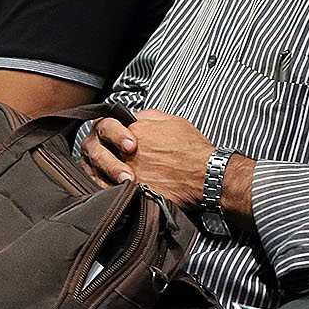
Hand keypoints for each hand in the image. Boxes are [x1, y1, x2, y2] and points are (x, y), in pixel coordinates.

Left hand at [81, 109, 211, 209]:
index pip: (108, 126)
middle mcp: (127, 152)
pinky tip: (119, 191)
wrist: (207, 175)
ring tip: (117, 176)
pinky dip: (114, 191)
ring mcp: (130, 172)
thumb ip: (147, 116)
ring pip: (103, 172)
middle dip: (105, 155)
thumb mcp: (172, 121)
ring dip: (105, 174)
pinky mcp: (135, 192)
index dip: (112, 133)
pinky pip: (114, 191)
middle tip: (116, 160)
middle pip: (102, 150)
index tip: (120, 141)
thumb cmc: (193, 149)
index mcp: (135, 129)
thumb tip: (132, 117)